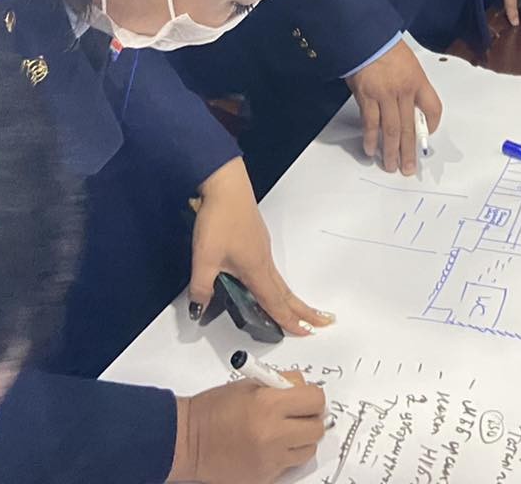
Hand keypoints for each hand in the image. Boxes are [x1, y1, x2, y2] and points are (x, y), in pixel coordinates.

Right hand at [168, 372, 326, 483]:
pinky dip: (284, 457)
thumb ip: (281, 385)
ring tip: (282, 433)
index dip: (313, 398)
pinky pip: (288, 466)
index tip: (306, 399)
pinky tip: (268, 448)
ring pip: (307, 450)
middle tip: (298, 416)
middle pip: (317, 428)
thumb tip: (305, 389)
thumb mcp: (250, 384)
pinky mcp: (264, 477)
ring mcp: (269, 459)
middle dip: (310, 419)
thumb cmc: (213, 410)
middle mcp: (272, 433)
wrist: (187, 440)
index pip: (316, 400)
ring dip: (300, 440)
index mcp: (269, 404)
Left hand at [189, 159, 332, 336]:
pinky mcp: (257, 241)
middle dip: (304, 311)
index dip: (289, 321)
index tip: (306, 333)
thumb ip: (201, 289)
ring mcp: (262, 250)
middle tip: (322, 323)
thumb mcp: (204, 259)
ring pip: (280, 282)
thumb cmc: (219, 221)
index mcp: (256, 270)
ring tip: (299, 311)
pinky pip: (271, 271)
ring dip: (291, 299)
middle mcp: (264, 262)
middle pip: (287, 293)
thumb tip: (198, 311)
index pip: (275, 303)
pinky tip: (268, 285)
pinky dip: (278, 286)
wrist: (226, 187)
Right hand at [346, 40, 442, 175]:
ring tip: (391, 166)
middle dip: (410, 151)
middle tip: (409, 168)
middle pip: (410, 127)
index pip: (434, 108)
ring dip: (391, 151)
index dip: (432, 125)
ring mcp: (385, 95)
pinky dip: (371, 139)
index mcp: (418, 81)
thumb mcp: (408, 63)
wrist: (365, 37)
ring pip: (391, 130)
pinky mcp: (367, 97)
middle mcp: (404, 91)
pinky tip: (371, 150)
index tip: (427, 135)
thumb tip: (409, 109)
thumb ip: (411, 85)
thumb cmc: (386, 47)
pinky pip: (371, 123)